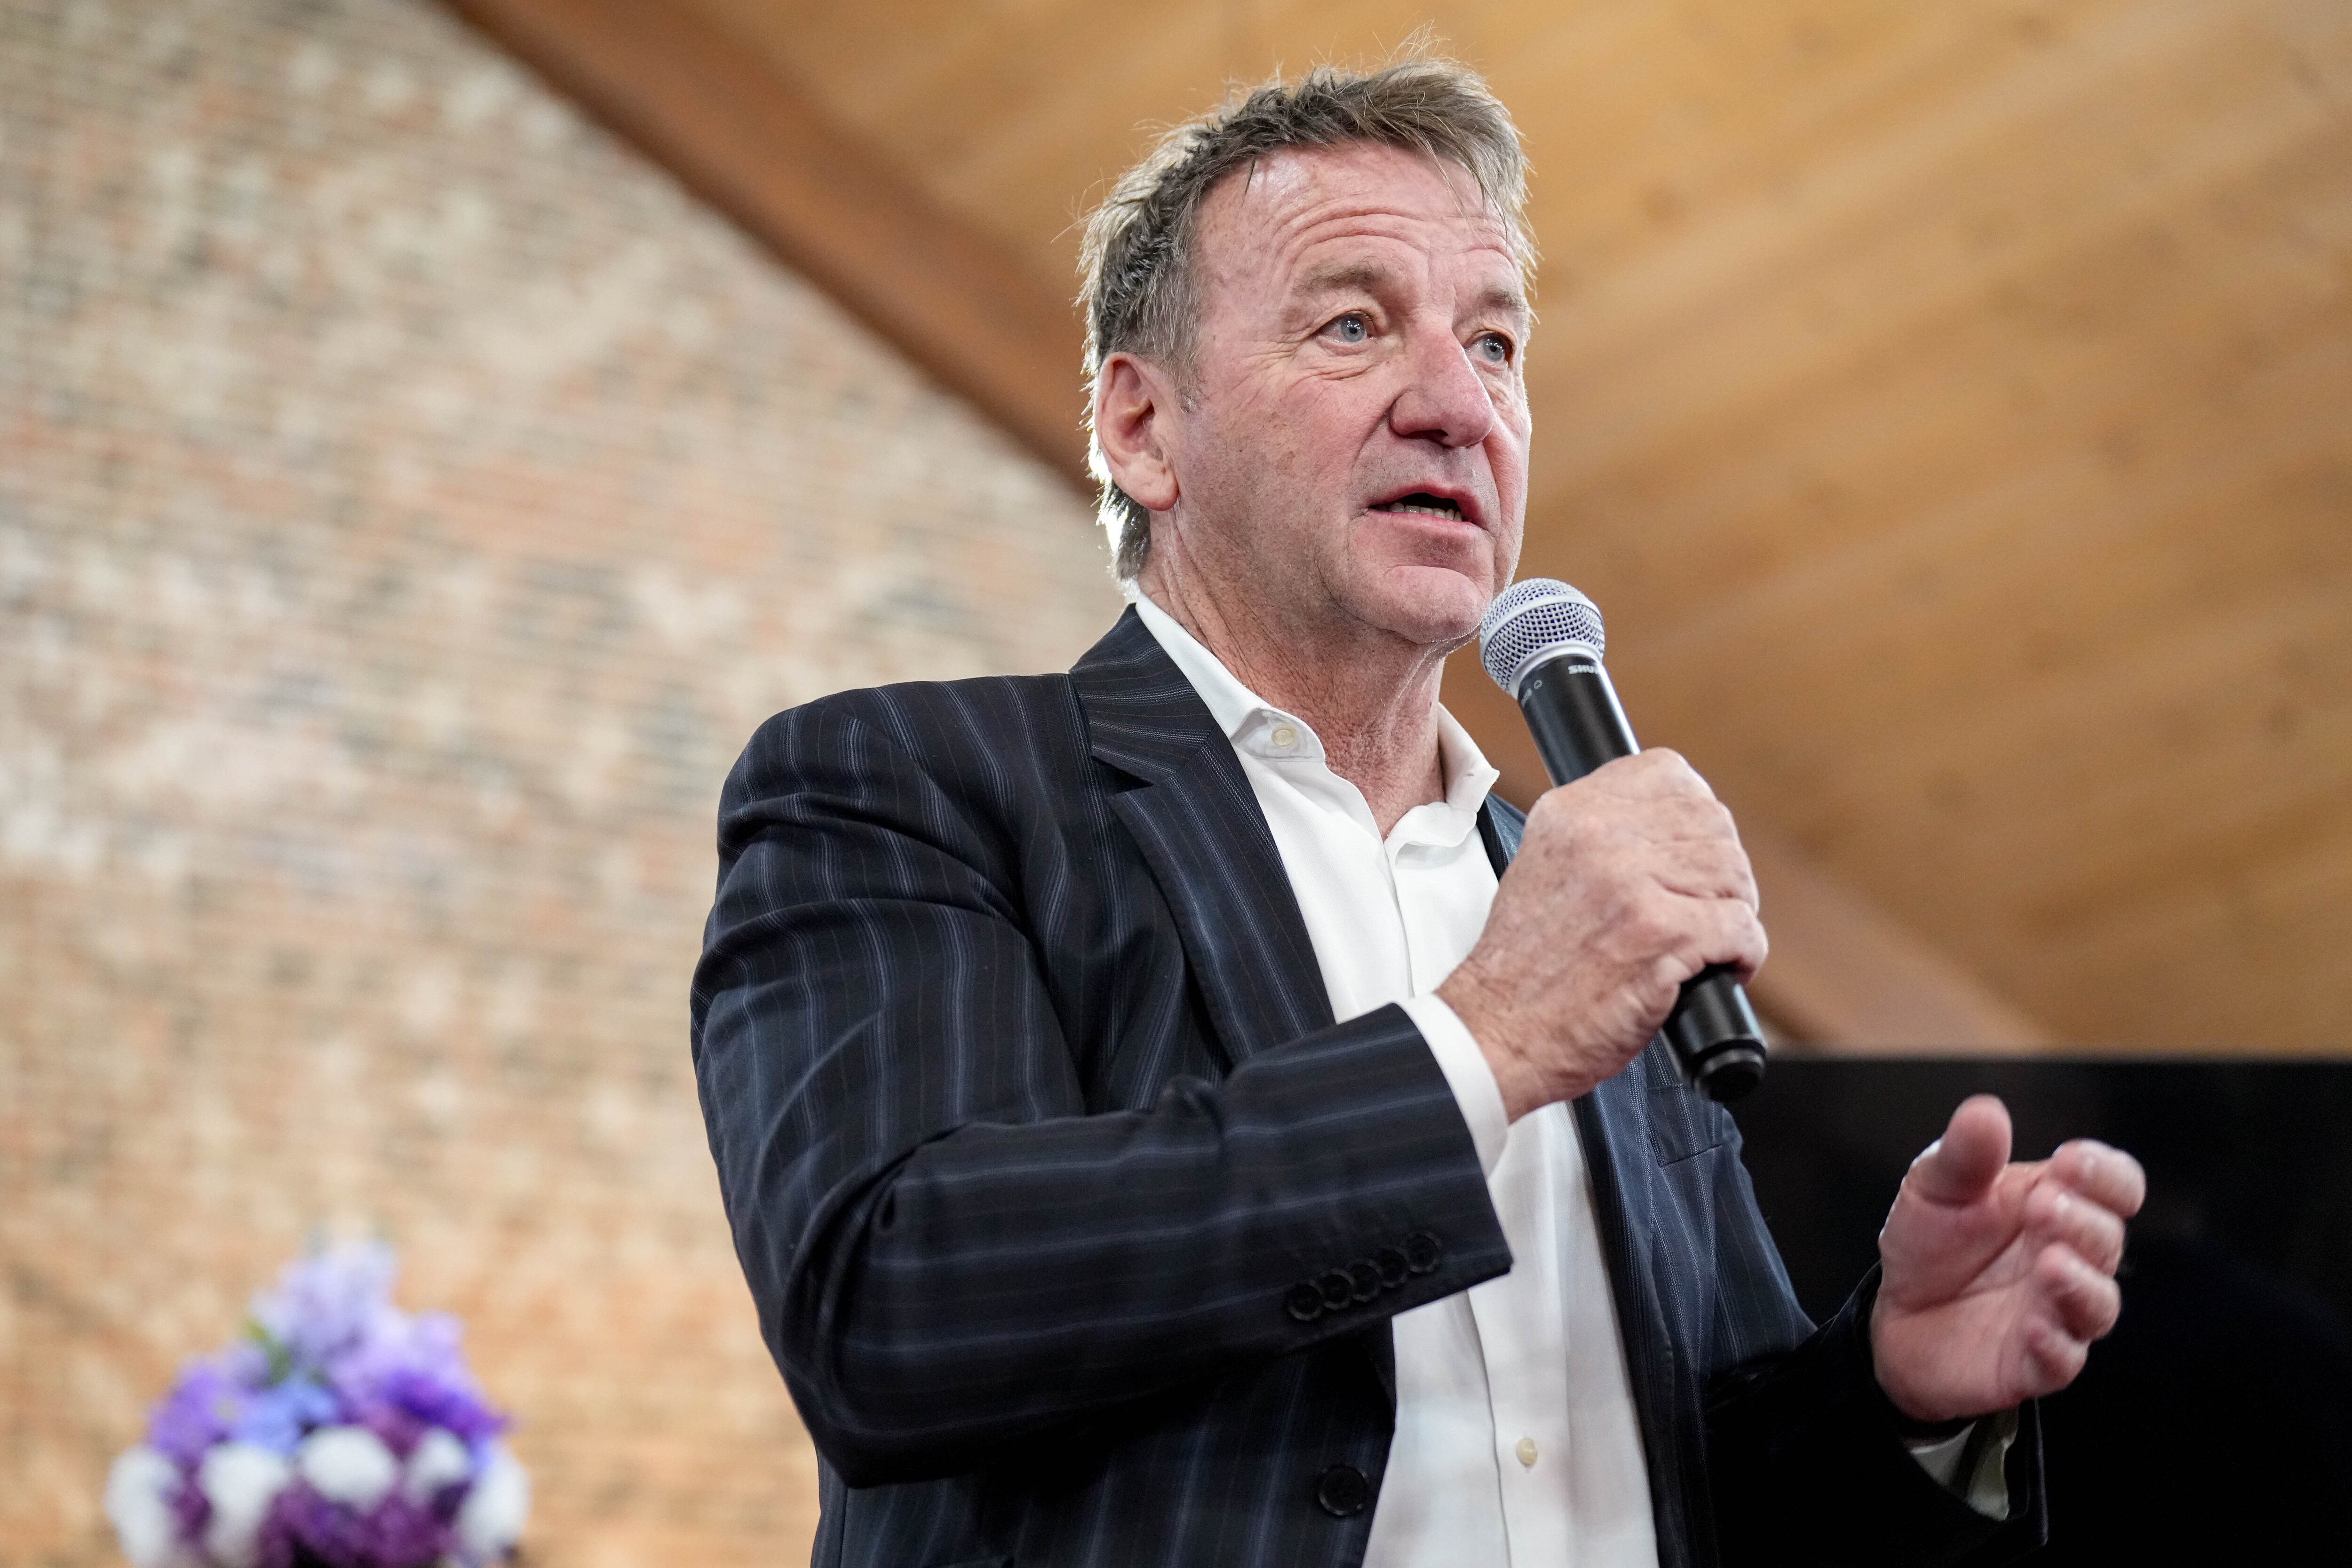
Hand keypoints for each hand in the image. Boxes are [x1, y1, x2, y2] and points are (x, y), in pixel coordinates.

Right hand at [1438, 750, 1764, 1120]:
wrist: (1499, 1032)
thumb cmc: (1525, 969)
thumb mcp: (1542, 869)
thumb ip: (1598, 838)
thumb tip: (1671, 830)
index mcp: (1570, 814)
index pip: (1669, 773)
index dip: (1695, 815)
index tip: (1691, 853)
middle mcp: (1599, 836)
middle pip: (1713, 824)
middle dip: (1721, 872)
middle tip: (1703, 910)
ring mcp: (1633, 884)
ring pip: (1733, 875)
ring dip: (1733, 914)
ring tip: (1708, 944)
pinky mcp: (1662, 935)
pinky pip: (1742, 929)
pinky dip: (1743, 956)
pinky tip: (1718, 971)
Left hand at [1872, 1095, 2145, 1422]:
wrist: (1895, 1315)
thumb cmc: (1929, 1243)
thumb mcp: (1932, 1188)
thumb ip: (1963, 1155)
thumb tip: (1987, 1111)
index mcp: (2055, 1203)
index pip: (2115, 1185)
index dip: (2105, 1173)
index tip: (2073, 1163)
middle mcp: (2070, 1257)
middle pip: (2107, 1239)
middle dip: (2082, 1220)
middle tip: (2043, 1207)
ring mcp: (2058, 1313)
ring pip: (2098, 1304)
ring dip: (2080, 1283)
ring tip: (2050, 1262)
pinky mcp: (2035, 1363)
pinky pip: (2061, 1360)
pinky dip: (2053, 1344)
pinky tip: (2032, 1326)